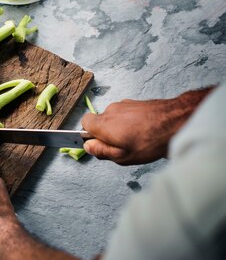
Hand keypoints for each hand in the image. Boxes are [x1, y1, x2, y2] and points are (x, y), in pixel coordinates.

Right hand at [81, 88, 211, 164]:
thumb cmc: (149, 142)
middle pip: (101, 121)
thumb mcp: (123, 156)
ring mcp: (124, 104)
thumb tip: (87, 146)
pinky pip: (127, 114)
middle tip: (123, 146)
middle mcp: (111, 110)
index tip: (101, 144)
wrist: (175, 121)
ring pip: (115, 118)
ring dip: (121, 127)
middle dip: (108, 133)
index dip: (90, 134)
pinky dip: (131, 122)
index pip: (85, 122)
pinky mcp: (136, 103)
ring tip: (137, 140)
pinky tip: (144, 131)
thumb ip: (102, 151)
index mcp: (104, 123)